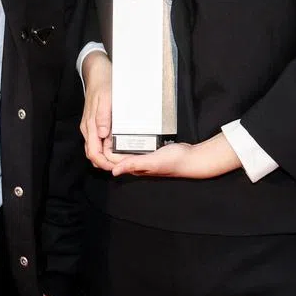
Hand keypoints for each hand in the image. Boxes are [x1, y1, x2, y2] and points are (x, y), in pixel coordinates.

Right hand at [79, 52, 120, 170]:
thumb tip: (103, 135)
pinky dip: (106, 148)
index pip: (93, 153)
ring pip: (95, 149)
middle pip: (93, 154)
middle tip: (123, 166)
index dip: (104, 163)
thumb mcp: (106, 98)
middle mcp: (88, 129)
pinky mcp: (94, 123)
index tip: (116, 167)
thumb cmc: (104, 84)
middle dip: (106, 163)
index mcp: (90, 125)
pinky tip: (117, 147)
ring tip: (122, 159)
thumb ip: (103, 116)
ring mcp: (91, 126)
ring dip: (106, 157)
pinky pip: (98, 141)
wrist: (97, 73)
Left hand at [111, 133, 241, 178]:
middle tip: (106, 124)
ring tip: (115, 123)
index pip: (112, 159)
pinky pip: (136, 144)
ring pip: (126, 148)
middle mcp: (137, 163)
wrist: (192, 158)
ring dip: (119, 139)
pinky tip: (131, 128)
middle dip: (109, 142)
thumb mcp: (152, 161)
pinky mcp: (150, 151)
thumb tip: (113, 171)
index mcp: (135, 167)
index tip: (103, 133)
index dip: (104, 148)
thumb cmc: (174, 161)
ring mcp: (144, 157)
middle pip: (117, 153)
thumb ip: (134, 164)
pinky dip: (131, 137)